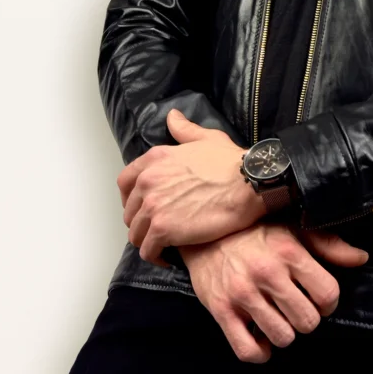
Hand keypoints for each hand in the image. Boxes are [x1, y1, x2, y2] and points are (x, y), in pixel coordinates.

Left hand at [117, 110, 264, 262]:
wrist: (248, 183)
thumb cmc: (231, 161)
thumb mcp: (206, 138)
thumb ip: (184, 130)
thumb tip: (172, 116)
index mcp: (155, 159)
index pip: (125, 182)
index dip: (130, 198)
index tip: (143, 207)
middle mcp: (148, 181)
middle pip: (130, 211)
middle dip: (141, 222)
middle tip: (159, 228)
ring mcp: (153, 206)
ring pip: (136, 233)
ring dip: (147, 241)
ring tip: (164, 245)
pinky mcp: (163, 229)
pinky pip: (147, 250)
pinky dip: (155, 256)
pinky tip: (168, 257)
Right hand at [179, 220, 369, 363]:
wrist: (206, 232)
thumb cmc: (254, 230)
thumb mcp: (293, 228)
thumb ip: (329, 245)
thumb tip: (361, 258)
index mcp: (289, 251)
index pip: (327, 294)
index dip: (328, 302)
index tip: (319, 298)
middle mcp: (267, 272)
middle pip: (307, 321)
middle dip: (307, 319)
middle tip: (297, 308)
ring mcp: (243, 293)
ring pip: (282, 337)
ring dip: (284, 333)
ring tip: (279, 318)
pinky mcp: (221, 310)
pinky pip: (248, 350)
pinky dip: (260, 351)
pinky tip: (261, 336)